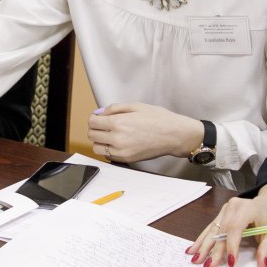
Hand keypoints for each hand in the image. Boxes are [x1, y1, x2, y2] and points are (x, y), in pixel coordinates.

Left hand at [87, 103, 202, 163]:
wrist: (174, 135)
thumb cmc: (158, 119)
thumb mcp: (135, 106)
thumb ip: (114, 108)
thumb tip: (100, 113)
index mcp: (118, 122)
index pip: (92, 122)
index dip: (94, 118)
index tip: (100, 117)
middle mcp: (117, 138)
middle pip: (91, 135)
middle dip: (96, 128)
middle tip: (105, 125)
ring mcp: (121, 151)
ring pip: (96, 148)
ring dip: (100, 140)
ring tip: (110, 135)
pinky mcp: (126, 160)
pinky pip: (107, 156)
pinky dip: (108, 149)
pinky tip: (118, 142)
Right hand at [186, 188, 266, 266]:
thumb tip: (262, 264)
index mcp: (248, 208)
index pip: (235, 228)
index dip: (232, 246)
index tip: (230, 262)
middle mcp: (233, 206)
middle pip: (221, 230)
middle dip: (213, 249)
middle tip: (207, 264)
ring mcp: (226, 209)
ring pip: (213, 229)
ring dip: (203, 245)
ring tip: (194, 258)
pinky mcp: (222, 214)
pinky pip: (212, 227)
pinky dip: (203, 239)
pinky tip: (193, 248)